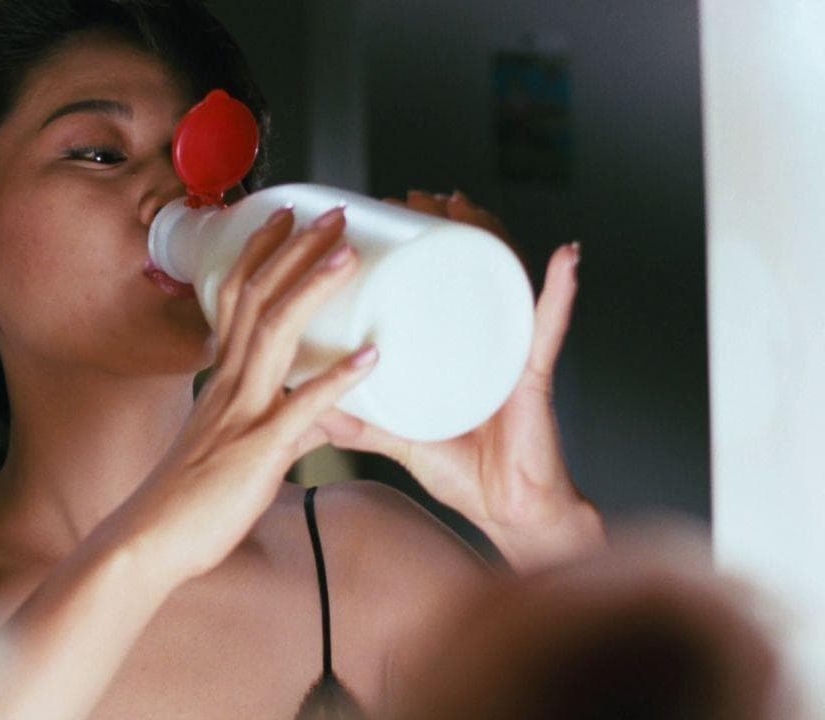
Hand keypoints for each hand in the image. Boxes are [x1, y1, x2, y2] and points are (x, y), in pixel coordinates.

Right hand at [113, 206, 378, 581]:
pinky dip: (336, 380)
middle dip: (295, 248)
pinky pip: (302, 409)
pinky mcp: (259, 450)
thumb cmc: (190, 497)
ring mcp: (242, 412)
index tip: (288, 215)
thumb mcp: (237, 446)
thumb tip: (332, 418)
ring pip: (275, 334)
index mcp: (220, 376)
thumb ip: (289, 427)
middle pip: (258, 297)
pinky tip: (372, 357)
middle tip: (333, 212)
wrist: (151, 541)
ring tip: (349, 254)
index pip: (236, 294)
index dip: (262, 249)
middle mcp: (228, 383)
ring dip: (312, 289)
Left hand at [316, 191, 603, 569]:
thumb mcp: (403, 440)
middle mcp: (492, 339)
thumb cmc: (467, 474)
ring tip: (463, 207)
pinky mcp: (532, 379)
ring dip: (490, 235)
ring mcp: (514, 353)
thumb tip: (312, 407)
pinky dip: (559, 293)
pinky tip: (564, 259)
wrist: (511, 515)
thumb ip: (364, 424)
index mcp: (463, 347)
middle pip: (477, 263)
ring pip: (509, 279)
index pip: (448, 278)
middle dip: (451, 221)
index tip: (395, 209)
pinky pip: (548, 329)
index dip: (428, 238)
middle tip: (418, 197)